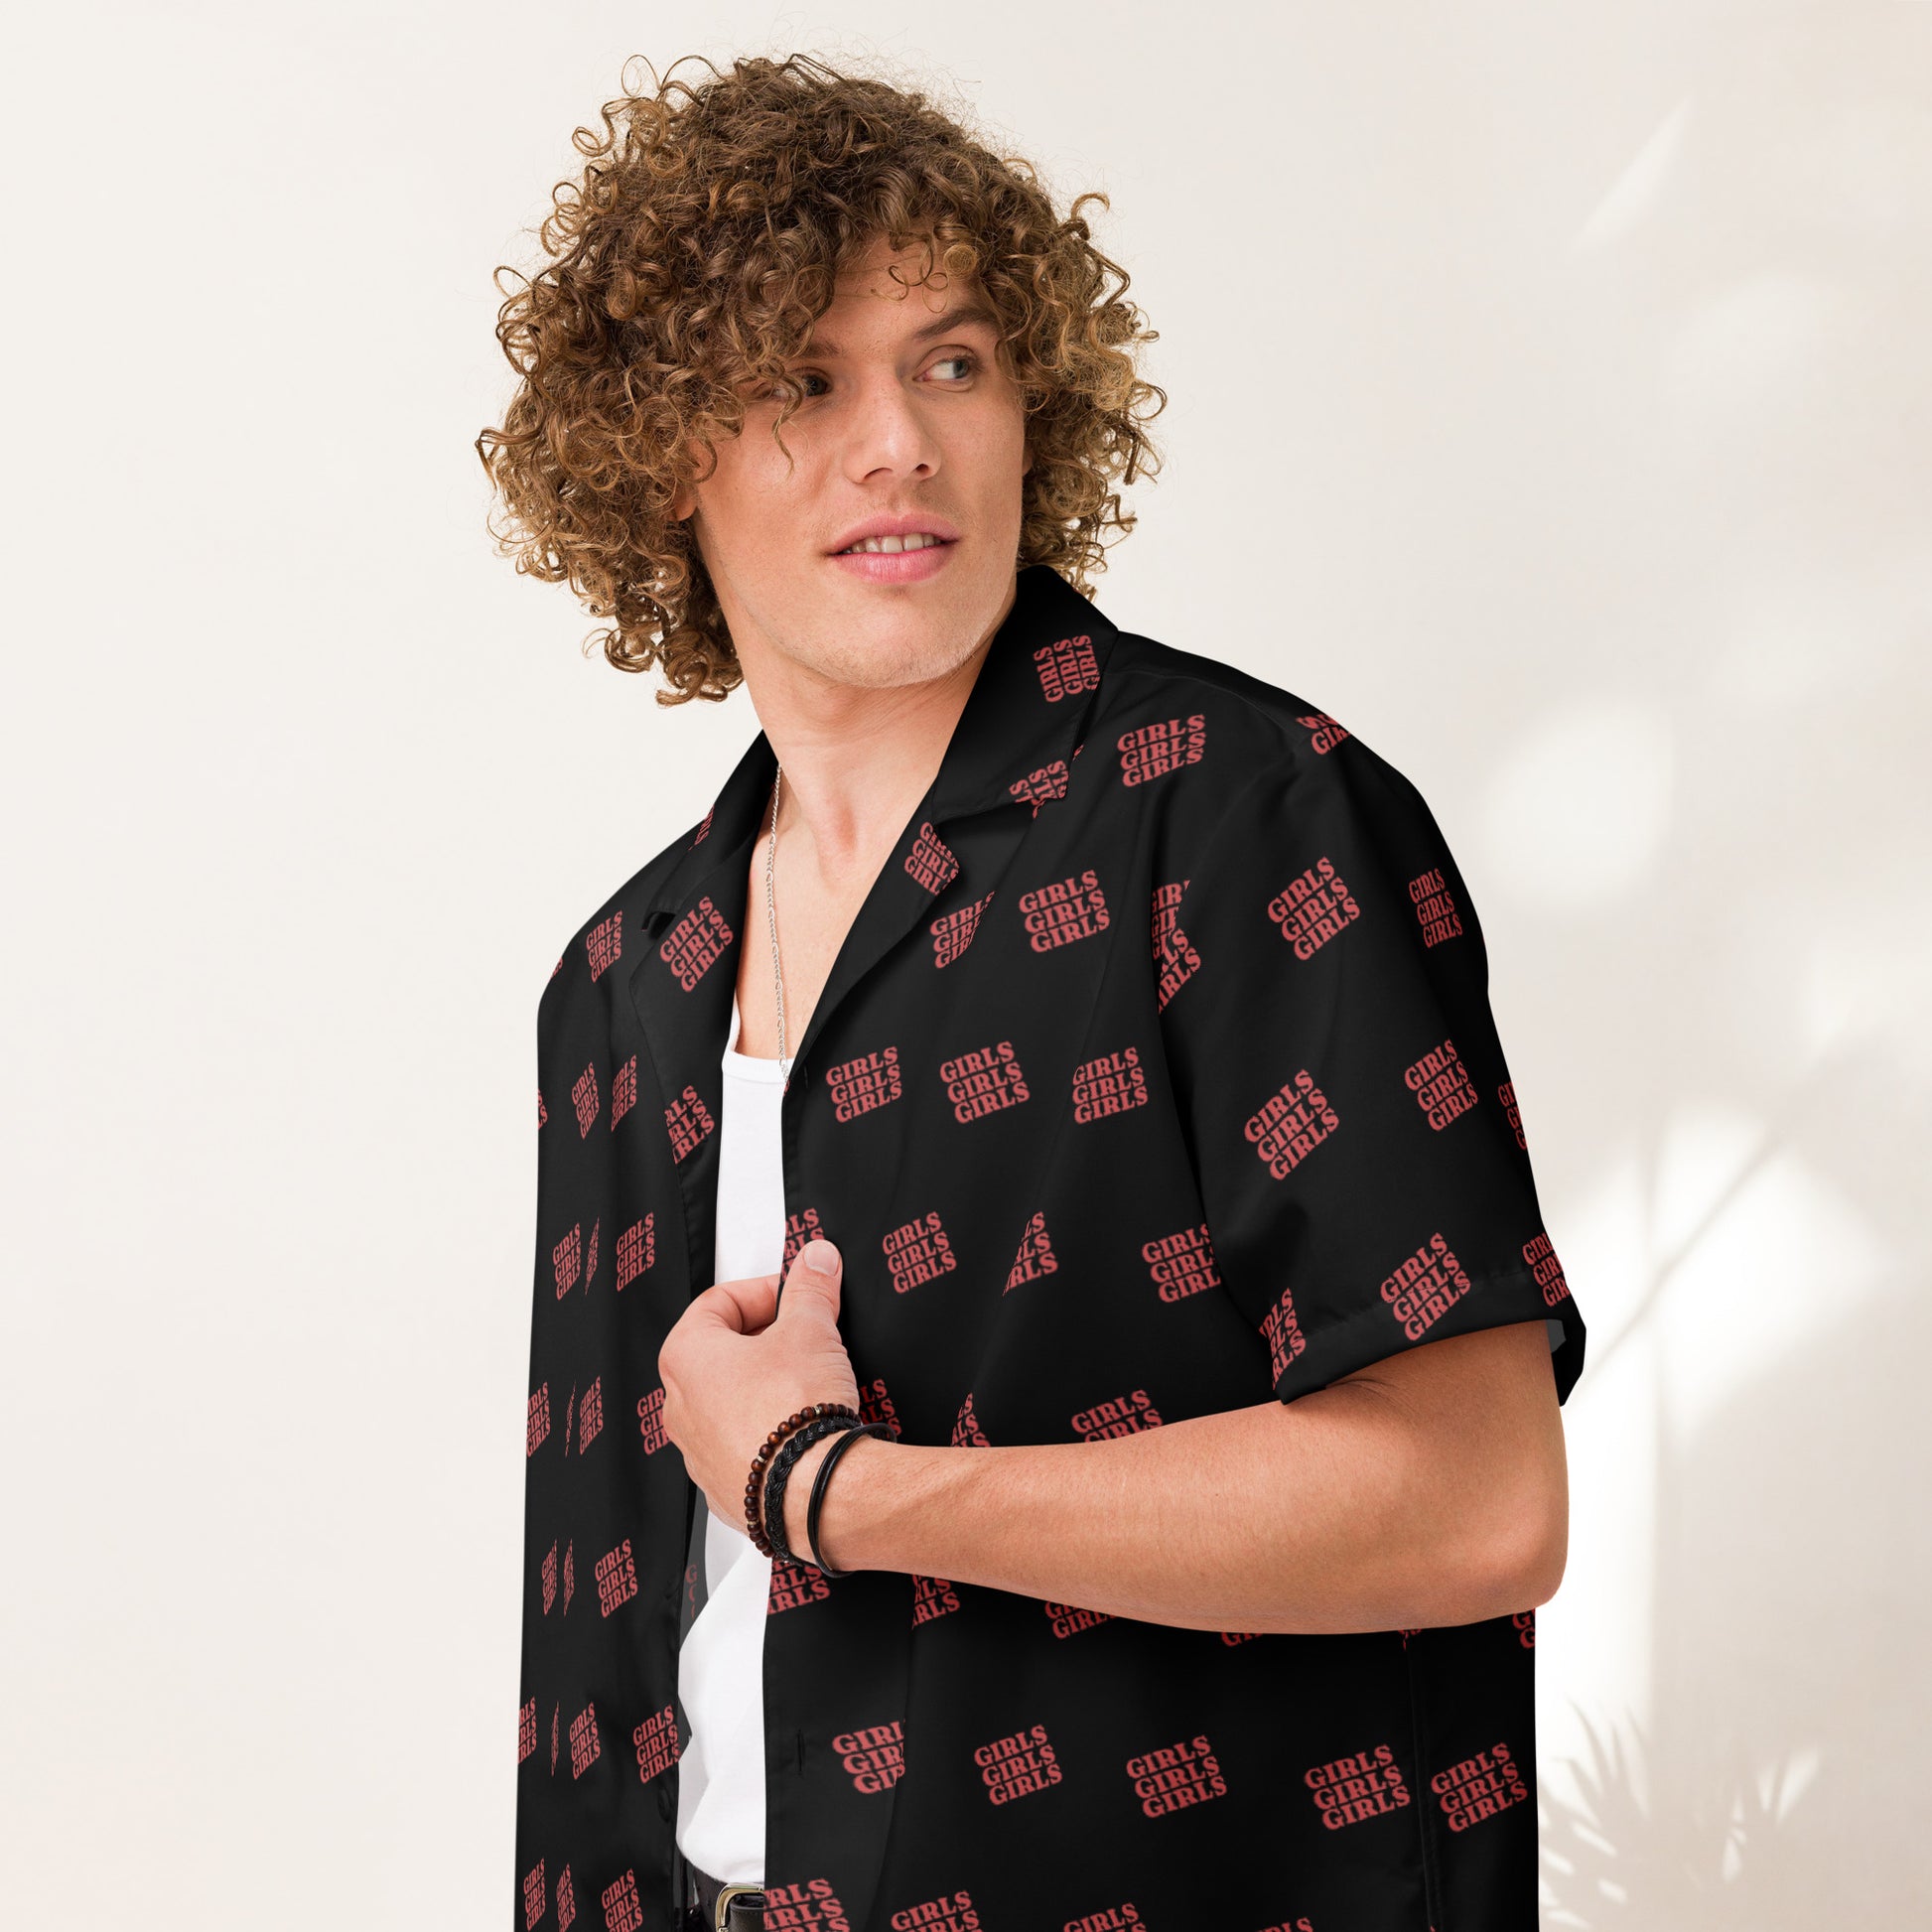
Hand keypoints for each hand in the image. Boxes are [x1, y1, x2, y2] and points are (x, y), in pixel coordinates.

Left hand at [658, 1237, 860, 1542]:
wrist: (813, 1490)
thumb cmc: (795, 1414)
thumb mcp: (811, 1329)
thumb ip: (810, 1288)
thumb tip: (815, 1261)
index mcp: (685, 1356)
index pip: (719, 1301)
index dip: (765, 1290)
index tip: (796, 1295)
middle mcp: (679, 1405)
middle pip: (721, 1350)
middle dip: (767, 1336)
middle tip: (806, 1333)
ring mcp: (697, 1451)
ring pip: (730, 1400)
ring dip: (765, 1384)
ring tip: (807, 1382)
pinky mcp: (722, 1486)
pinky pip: (742, 1443)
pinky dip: (768, 1429)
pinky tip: (800, 1426)